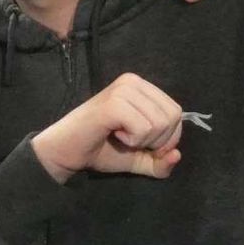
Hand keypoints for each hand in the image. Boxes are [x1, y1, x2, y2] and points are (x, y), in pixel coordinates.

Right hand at [31, 73, 182, 181]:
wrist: (66, 153)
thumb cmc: (100, 150)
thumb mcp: (138, 159)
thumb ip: (161, 162)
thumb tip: (177, 155)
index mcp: (141, 86)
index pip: (176, 112)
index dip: (167, 138)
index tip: (141, 144)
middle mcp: (132, 81)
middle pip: (172, 116)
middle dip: (157, 141)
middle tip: (131, 142)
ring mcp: (122, 90)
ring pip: (159, 123)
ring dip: (142, 142)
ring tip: (120, 137)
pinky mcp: (113, 104)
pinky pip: (144, 128)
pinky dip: (133, 141)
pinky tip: (114, 135)